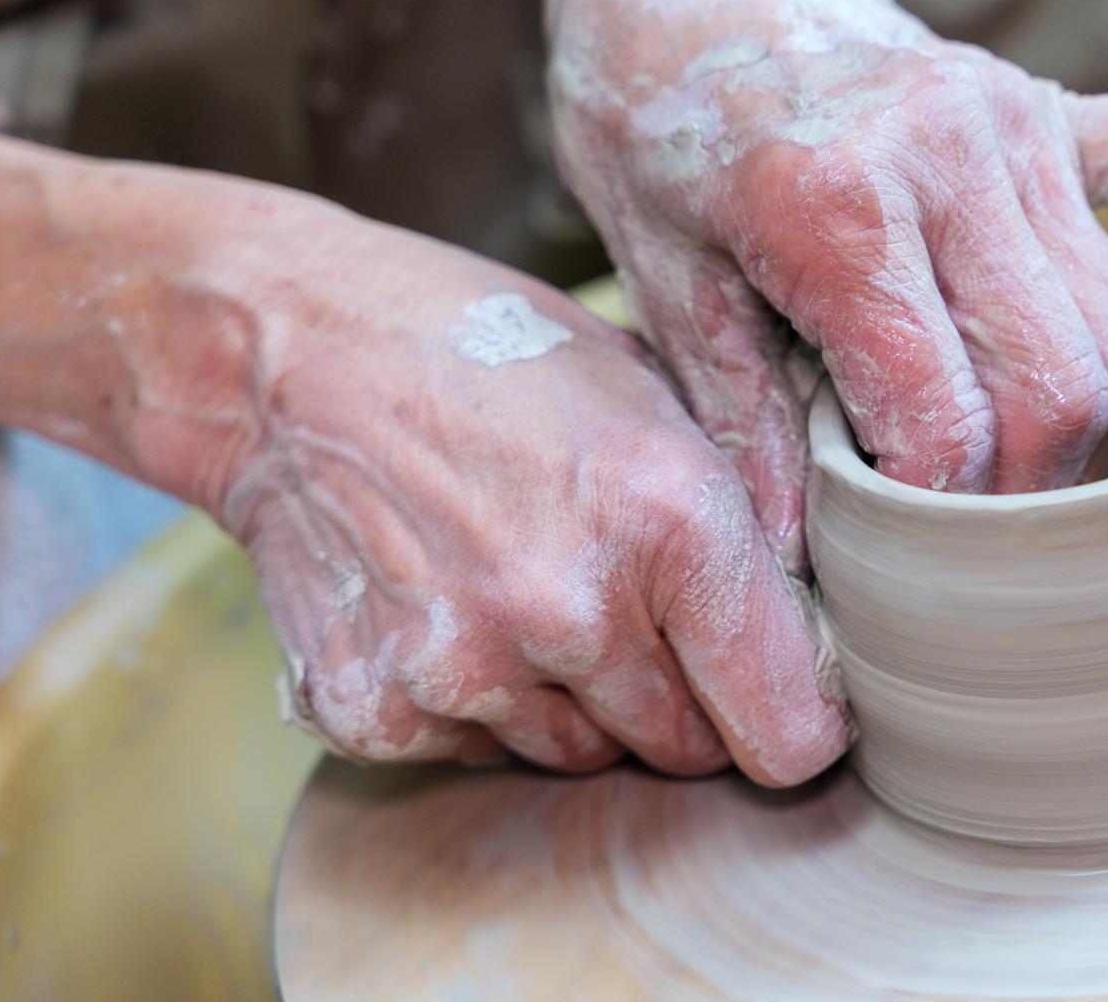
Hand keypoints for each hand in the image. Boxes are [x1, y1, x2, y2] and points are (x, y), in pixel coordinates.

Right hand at [225, 207, 849, 781]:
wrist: (288, 352)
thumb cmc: (493, 357)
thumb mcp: (654, 395)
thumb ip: (741, 520)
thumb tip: (819, 630)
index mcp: (672, 519)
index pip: (790, 731)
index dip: (797, 721)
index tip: (783, 699)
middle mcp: (573, 610)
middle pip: (690, 750)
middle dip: (683, 698)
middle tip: (631, 607)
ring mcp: (466, 670)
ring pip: (587, 755)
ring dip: (581, 701)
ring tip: (529, 583)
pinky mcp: (378, 710)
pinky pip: (482, 754)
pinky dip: (482, 705)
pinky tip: (452, 606)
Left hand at [546, 0, 1107, 574]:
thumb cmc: (655, 116)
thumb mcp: (657, 272)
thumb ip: (742, 415)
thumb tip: (798, 558)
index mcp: (840, 204)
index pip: (946, 420)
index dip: (934, 513)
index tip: (895, 541)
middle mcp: (952, 157)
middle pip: (1058, 388)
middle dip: (1026, 495)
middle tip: (964, 536)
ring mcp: (1018, 126)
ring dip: (1091, 425)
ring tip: (1020, 470)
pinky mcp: (1055, 110)